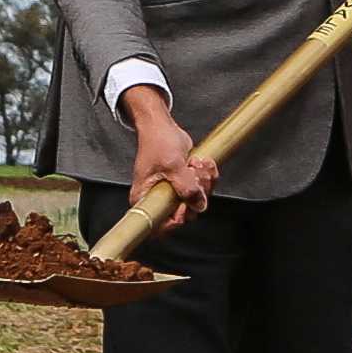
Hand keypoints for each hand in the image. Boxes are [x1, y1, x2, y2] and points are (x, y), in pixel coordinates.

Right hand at [123, 87, 219, 213]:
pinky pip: (202, 189)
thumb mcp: (173, 165)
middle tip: (193, 172)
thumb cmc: (157, 142)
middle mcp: (158, 199)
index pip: (161, 226)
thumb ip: (186, 187)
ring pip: (198, 201)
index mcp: (145, 199)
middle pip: (186, 213)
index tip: (185, 202)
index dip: (178, 218)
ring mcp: (173, 193)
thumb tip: (198, 205)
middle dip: (196, 192)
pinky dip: (206, 175)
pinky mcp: (184, 184)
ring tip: (195, 163)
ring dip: (203, 180)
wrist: (162, 126)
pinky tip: (199, 161)